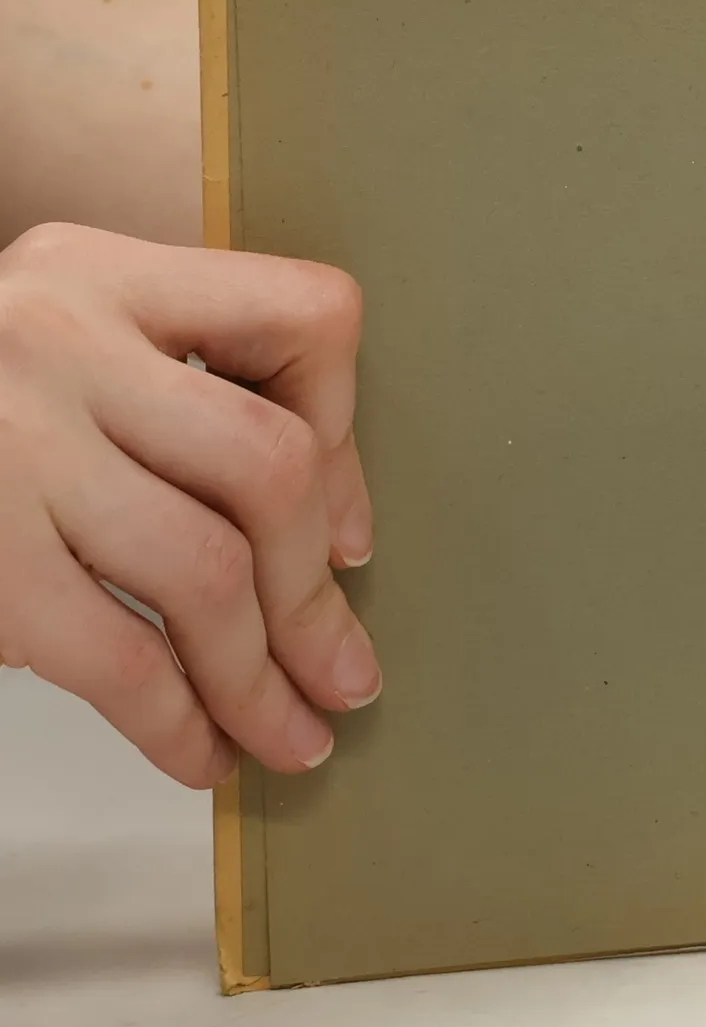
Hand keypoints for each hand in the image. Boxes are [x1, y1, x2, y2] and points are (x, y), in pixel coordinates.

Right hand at [0, 223, 377, 786]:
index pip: (303, 317)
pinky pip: (116, 654)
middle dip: (316, 596)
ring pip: (207, 572)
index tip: (349, 536)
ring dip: (263, 679)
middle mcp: (57, 336)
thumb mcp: (62, 351)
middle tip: (344, 676)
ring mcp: (8, 441)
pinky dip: (177, 721)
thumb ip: (180, 401)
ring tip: (292, 736)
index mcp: (103, 273)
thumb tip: (337, 543)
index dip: (350, 435)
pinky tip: (202, 752)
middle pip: (269, 467)